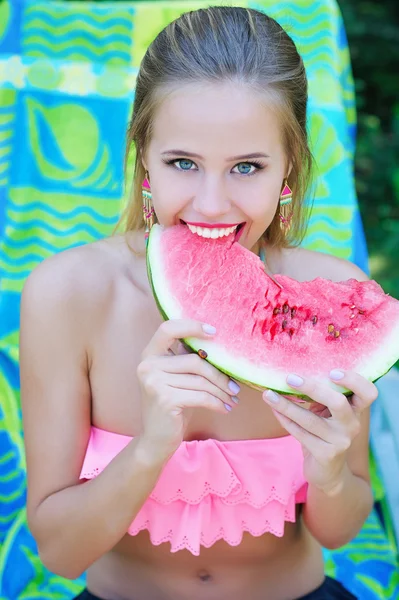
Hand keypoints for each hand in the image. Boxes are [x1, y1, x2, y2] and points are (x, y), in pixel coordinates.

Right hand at [137, 319, 238, 461]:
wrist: (155, 440)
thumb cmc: (172, 405)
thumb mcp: (176, 379)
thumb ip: (186, 359)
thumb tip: (218, 344)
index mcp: (149, 355)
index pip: (167, 328)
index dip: (191, 326)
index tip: (214, 332)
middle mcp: (147, 366)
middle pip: (194, 360)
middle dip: (219, 374)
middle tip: (235, 386)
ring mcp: (154, 383)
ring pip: (200, 380)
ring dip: (221, 391)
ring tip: (232, 398)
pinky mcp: (164, 400)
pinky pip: (201, 396)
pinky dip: (217, 402)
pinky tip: (225, 408)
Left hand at [263, 370, 377, 494]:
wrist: (328, 472)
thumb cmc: (325, 434)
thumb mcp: (329, 414)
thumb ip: (322, 396)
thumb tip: (295, 374)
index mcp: (356, 410)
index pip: (368, 393)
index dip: (354, 380)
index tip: (332, 372)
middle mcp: (352, 425)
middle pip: (338, 403)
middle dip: (312, 388)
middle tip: (290, 378)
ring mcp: (340, 441)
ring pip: (310, 419)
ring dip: (286, 405)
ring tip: (268, 394)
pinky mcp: (325, 455)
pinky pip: (300, 433)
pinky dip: (284, 419)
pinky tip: (274, 409)